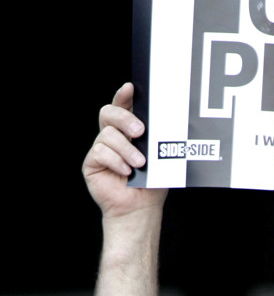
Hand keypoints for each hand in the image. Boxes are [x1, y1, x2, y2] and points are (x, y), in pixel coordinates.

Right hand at [82, 83, 166, 218]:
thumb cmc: (152, 183)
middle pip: (109, 113)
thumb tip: (160, 119)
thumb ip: (155, 137)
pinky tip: (126, 172)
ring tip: (139, 164)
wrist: (140, 208)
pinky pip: (100, 152)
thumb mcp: (158, 156)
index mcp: (128, 131)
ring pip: (107, 134)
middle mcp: (112, 137)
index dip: (123, 95)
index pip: (122, 106)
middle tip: (140, 132)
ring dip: (126, 149)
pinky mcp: (92, 163)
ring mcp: (101, 149)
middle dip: (125, 119)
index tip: (130, 88)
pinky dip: (116, 161)